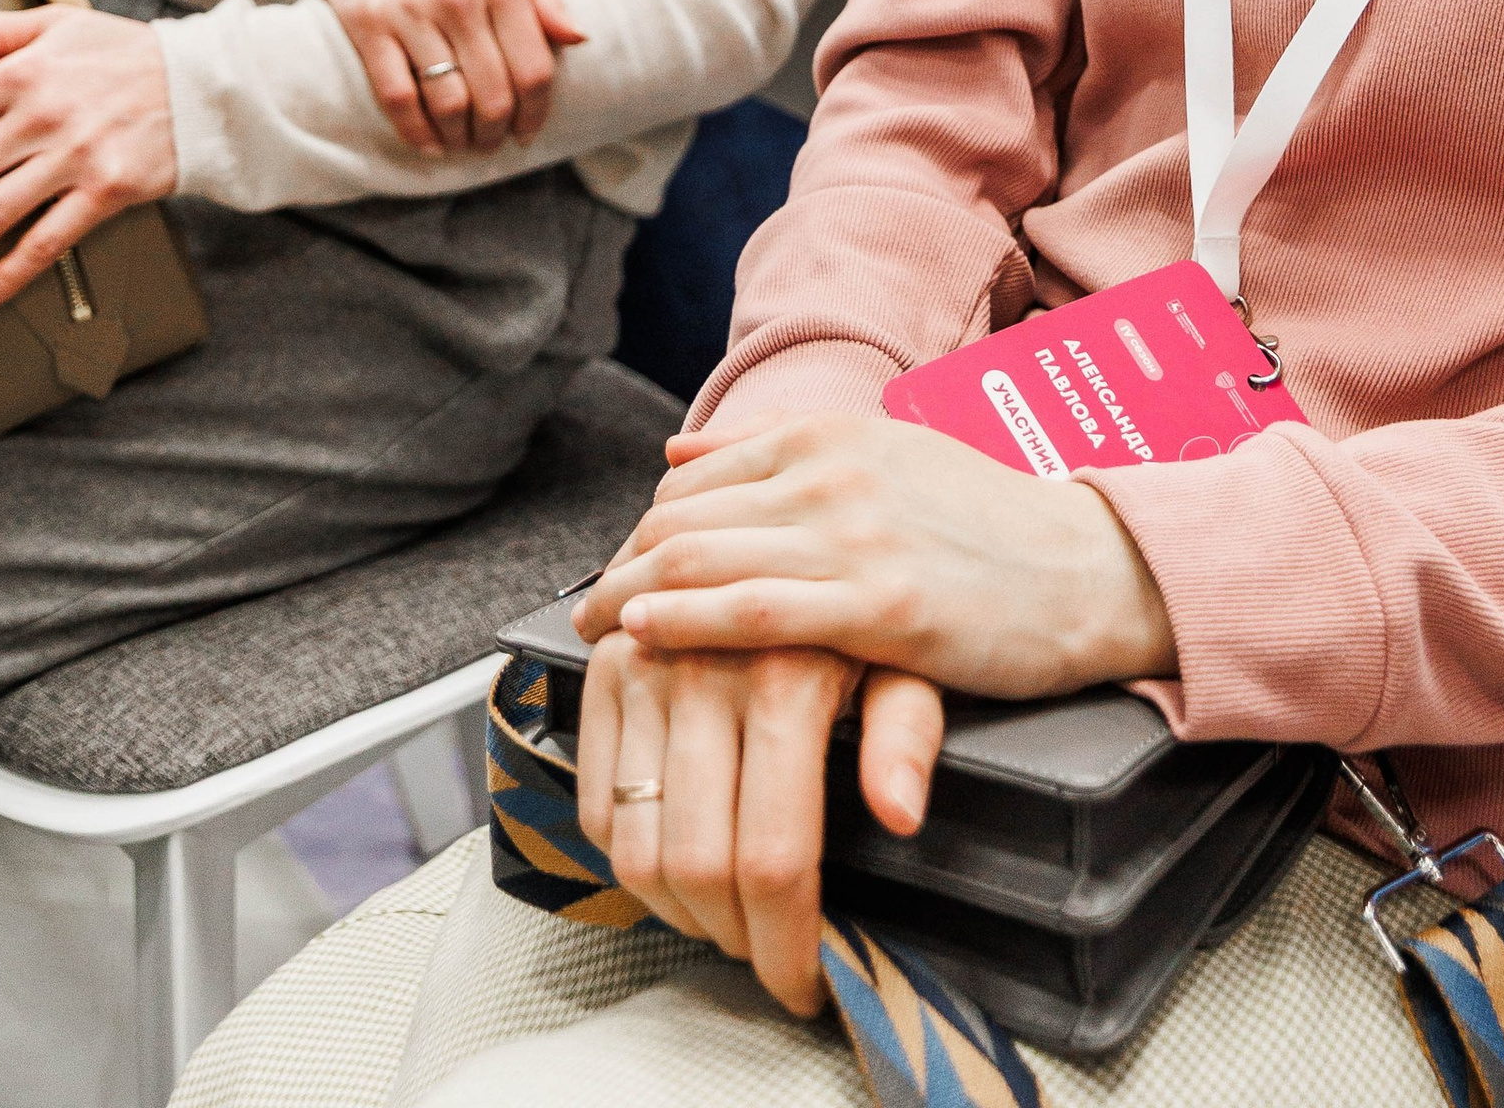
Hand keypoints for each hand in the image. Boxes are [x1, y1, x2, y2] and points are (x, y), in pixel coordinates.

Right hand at [319, 0, 584, 154]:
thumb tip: (578, 39)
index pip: (533, 67)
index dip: (536, 111)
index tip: (528, 131)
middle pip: (493, 93)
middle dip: (496, 131)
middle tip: (493, 142)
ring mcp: (411, 13)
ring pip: (448, 102)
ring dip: (460, 136)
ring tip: (464, 142)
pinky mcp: (369, 26)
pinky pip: (397, 96)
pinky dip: (416, 131)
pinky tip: (429, 142)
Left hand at [575, 413, 1176, 702]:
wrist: (1095, 566)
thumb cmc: (993, 527)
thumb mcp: (885, 460)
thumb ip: (778, 456)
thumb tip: (677, 455)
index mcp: (834, 433)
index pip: (699, 480)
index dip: (644, 532)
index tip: (617, 573)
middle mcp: (833, 471)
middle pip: (685, 519)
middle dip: (622, 567)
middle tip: (583, 613)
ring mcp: (855, 534)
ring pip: (703, 559)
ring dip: (629, 597)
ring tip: (591, 633)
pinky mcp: (881, 603)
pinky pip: (754, 611)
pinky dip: (684, 623)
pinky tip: (645, 639)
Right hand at [576, 636, 941, 1015]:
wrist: (791, 521)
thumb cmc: (861, 601)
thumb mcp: (910, 656)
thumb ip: (907, 735)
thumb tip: (900, 814)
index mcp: (784, 677)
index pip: (774, 858)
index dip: (786, 945)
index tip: (804, 983)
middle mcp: (702, 672)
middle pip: (700, 867)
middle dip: (735, 938)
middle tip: (767, 952)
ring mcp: (643, 670)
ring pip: (636, 850)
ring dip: (679, 911)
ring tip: (726, 916)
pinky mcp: (604, 671)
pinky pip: (594, 805)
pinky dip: (629, 859)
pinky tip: (679, 862)